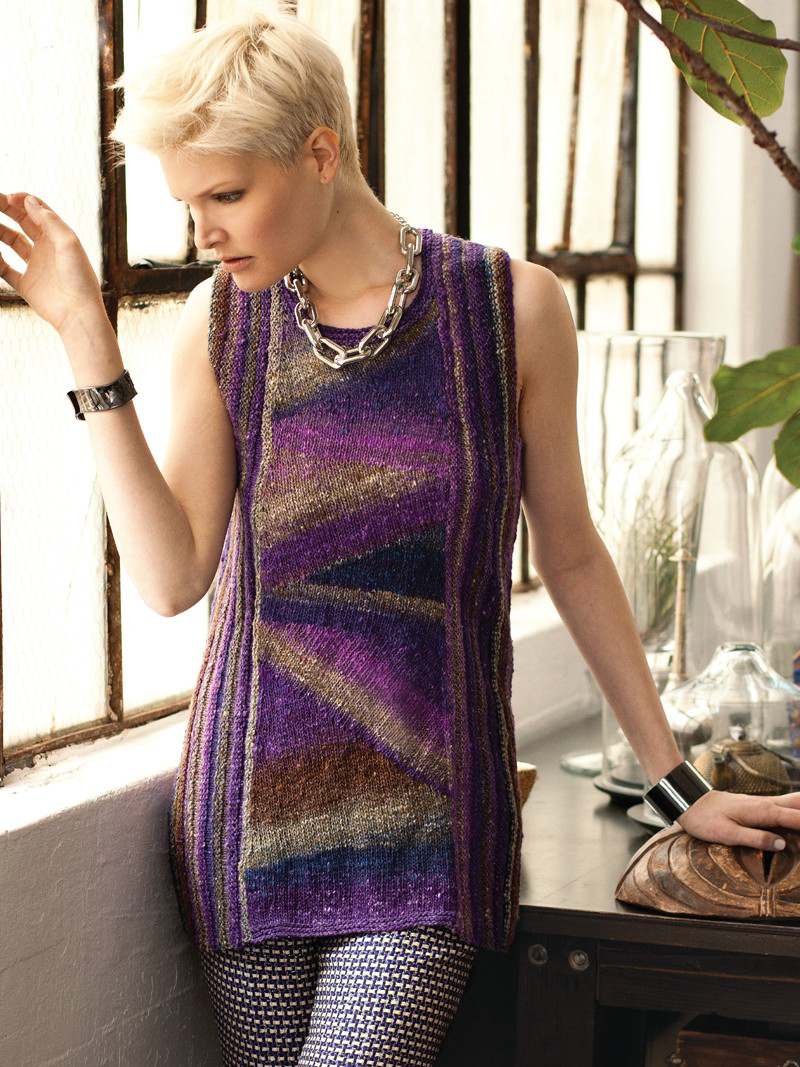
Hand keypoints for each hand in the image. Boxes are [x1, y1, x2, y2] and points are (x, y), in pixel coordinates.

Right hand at [0, 191, 104, 334]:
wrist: (78, 315)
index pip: (37, 210)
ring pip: (11, 241)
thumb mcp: (68, 244)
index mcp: (59, 237)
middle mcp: (46, 249)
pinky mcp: (25, 284)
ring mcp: (35, 266)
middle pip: (22, 221)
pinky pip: (4, 268)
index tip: (6, 198)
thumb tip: (28, 200)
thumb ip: (49, 221)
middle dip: (6, 209)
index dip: (21, 200)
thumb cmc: (79, 279)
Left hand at [676, 788, 799, 850]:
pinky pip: (787, 803)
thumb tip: (783, 843)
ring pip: (796, 801)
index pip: (798, 819)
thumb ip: (755, 837)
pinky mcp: (760, 805)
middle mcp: (767, 804)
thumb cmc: (705, 820)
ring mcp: (764, 802)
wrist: (690, 803)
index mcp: (763, 812)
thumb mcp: (727, 833)